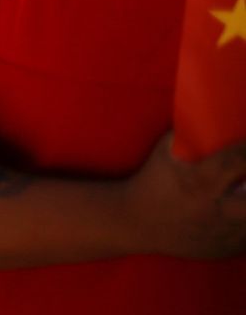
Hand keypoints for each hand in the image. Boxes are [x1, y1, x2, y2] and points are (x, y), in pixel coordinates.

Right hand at [121, 133, 245, 259]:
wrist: (135, 222)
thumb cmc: (152, 182)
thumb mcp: (164, 153)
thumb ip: (189, 138)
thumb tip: (216, 120)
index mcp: (198, 182)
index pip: (237, 162)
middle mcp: (213, 210)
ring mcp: (221, 234)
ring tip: (240, 194)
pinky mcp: (224, 250)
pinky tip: (238, 215)